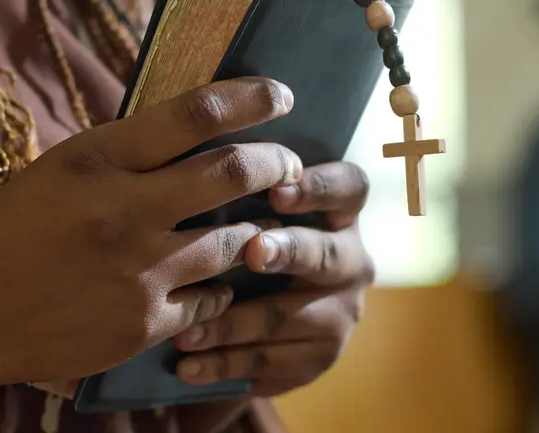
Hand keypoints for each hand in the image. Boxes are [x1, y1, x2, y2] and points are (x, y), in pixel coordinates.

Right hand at [0, 77, 304, 389]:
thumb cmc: (5, 233)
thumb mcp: (58, 169)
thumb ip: (125, 153)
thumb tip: (198, 128)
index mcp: (96, 157)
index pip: (196, 112)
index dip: (252, 97)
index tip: (281, 94)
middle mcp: (123, 210)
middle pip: (233, 172)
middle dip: (275, 163)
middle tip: (286, 164)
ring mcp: (137, 272)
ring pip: (234, 241)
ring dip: (253, 230)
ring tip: (253, 225)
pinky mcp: (142, 324)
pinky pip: (214, 299)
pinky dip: (221, 287)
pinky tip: (213, 282)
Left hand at [170, 161, 374, 395]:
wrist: (256, 325)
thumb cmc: (245, 242)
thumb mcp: (252, 213)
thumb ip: (239, 194)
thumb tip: (193, 170)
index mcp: (341, 214)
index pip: (350, 187)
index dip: (320, 187)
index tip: (279, 190)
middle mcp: (352, 262)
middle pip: (326, 254)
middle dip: (288, 252)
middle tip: (251, 252)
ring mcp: (340, 314)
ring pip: (288, 316)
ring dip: (233, 323)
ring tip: (186, 332)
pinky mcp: (318, 358)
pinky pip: (270, 362)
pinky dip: (223, 364)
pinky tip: (187, 367)